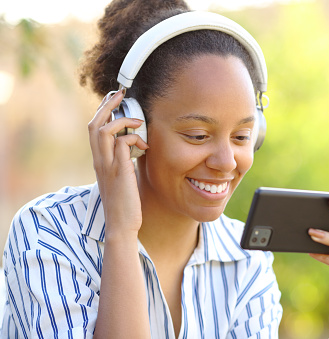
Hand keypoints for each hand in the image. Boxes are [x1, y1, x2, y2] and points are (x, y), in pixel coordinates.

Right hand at [87, 90, 148, 237]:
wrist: (122, 224)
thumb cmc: (125, 203)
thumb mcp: (121, 178)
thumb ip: (123, 161)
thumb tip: (134, 146)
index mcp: (99, 161)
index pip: (94, 130)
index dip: (103, 112)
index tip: (114, 100)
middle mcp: (99, 161)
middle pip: (94, 124)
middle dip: (107, 105)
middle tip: (121, 94)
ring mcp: (108, 165)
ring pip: (104, 131)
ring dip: (122, 120)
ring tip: (138, 121)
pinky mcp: (120, 171)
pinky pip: (122, 144)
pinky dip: (133, 138)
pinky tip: (144, 145)